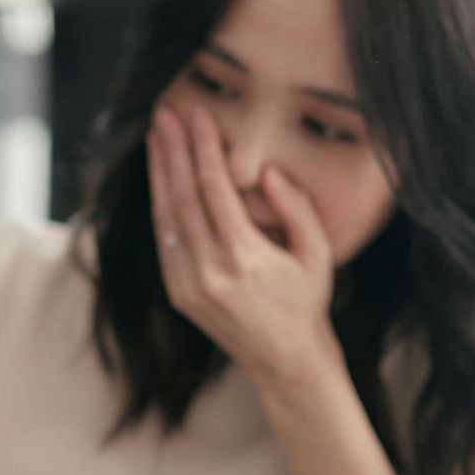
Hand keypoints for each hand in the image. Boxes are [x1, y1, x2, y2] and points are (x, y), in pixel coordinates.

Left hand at [148, 105, 338, 385]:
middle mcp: (208, 271)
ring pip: (166, 218)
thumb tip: (266, 172)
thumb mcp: (317, 253)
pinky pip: (165, 241)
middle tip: (165, 114)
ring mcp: (188, 285)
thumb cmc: (307, 302)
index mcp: (243, 258)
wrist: (284, 360)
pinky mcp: (178, 294)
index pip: (213, 188)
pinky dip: (161, 206)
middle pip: (181, 197)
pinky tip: (161, 180)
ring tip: (157, 138)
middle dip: (171, 152)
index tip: (197, 115)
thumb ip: (296, 208)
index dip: (202, 148)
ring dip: (159, 175)